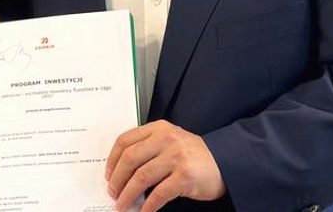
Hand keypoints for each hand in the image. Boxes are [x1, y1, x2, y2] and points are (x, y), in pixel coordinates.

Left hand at [105, 120, 225, 211]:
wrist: (224, 162)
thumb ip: (148, 148)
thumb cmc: (193, 154)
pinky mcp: (185, 176)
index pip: (125, 140)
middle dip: (117, 179)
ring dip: (128, 195)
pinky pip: (158, 194)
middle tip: (112, 193)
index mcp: (158, 128)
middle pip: (130, 159)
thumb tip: (120, 172)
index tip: (108, 175)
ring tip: (122, 205)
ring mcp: (176, 157)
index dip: (112, 160)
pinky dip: (147, 206)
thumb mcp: (170, 141)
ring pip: (141, 177)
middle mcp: (166, 139)